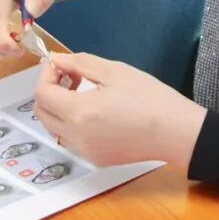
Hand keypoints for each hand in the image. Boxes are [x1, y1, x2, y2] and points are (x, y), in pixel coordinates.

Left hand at [34, 53, 207, 172]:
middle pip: (42, 113)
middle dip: (49, 91)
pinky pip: (71, 140)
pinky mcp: (96, 159)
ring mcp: (85, 151)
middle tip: (70, 77)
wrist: (176, 132)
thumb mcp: (115, 71)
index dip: (46, 75)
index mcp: (80, 112)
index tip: (62, 65)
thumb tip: (56, 60)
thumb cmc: (150, 97)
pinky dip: (71, 123)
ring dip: (58, 108)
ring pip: (54, 128)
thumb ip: (80, 63)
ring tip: (83, 93)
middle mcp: (76, 136)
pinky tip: (95, 112)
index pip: (42, 94)